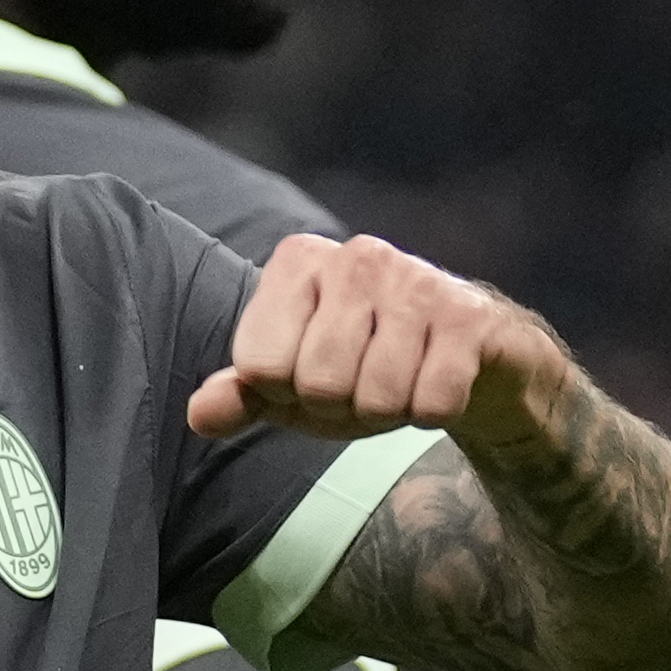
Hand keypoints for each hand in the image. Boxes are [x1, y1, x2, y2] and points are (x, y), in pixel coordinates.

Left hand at [187, 234, 573, 454]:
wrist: (468, 357)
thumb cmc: (364, 365)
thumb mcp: (293, 384)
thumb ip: (242, 395)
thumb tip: (200, 414)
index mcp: (298, 262)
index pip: (260, 367)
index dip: (286, 392)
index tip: (313, 372)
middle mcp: (355, 256)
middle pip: (319, 385)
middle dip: (342, 406)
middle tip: (365, 381)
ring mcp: (416, 280)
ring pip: (378, 398)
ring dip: (391, 412)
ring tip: (403, 380)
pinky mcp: (470, 315)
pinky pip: (433, 403)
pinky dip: (434, 412)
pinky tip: (440, 381)